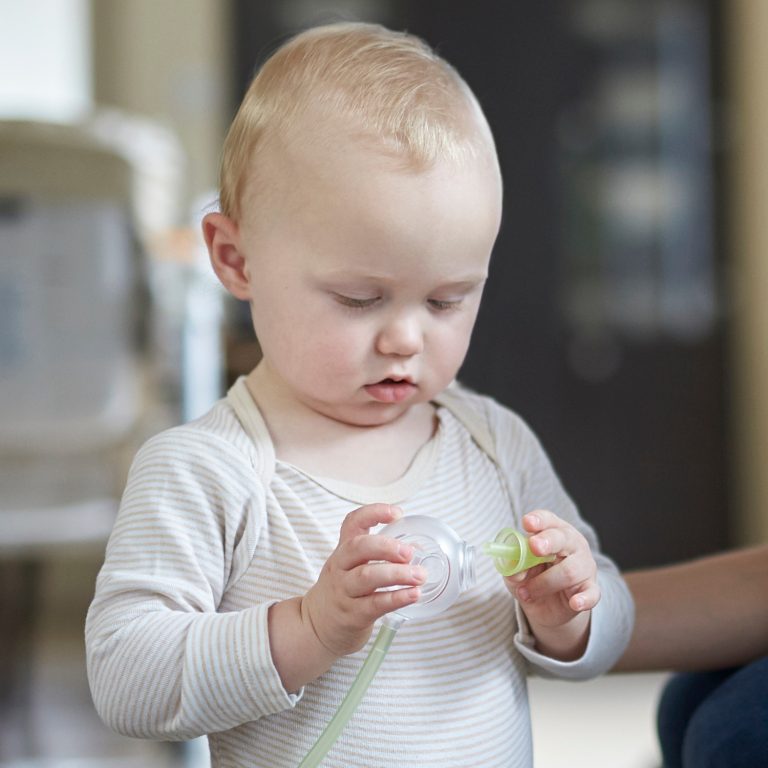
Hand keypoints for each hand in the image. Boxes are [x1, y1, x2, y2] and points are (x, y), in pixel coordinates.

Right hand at [301, 504, 425, 658]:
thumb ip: (381, 555)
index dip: (373, 513)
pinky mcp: (352, 615)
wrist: (317, 626)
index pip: (352, 522)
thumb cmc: (343, 590)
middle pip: (357, 547)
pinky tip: (413, 595)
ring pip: (366, 577)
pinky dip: (396, 598)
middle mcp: (340, 567)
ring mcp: (343, 591)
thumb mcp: (352, 567)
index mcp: (343, 550)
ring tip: (420, 575)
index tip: (397, 512)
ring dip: (397, 574)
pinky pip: (374, 604)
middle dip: (386, 546)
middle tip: (410, 552)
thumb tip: (418, 549)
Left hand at [505, 510, 599, 658]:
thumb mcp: (517, 571)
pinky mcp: (590, 589)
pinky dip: (584, 599)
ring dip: (543, 584)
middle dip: (548, 541)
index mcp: (552, 532)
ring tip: (525, 593)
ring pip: (569, 571)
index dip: (538, 520)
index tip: (527, 523)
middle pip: (562, 538)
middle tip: (534, 546)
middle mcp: (572, 545)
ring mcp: (584, 567)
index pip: (547, 520)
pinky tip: (574, 603)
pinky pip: (592, 593)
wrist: (550, 607)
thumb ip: (514, 567)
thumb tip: (514, 568)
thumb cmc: (533, 577)